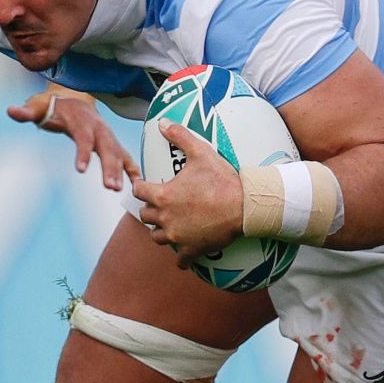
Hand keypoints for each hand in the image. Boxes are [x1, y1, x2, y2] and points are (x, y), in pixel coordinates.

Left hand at [8, 88, 139, 191]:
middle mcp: (98, 127)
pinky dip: (132, 168)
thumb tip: (11, 110)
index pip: (83, 137)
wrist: (73, 100)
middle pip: (106, 147)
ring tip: (119, 190)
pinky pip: (125, 155)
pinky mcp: (112, 143)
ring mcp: (107, 135)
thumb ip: (27, 111)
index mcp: (81, 120)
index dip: (83, 153)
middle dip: (110, 167)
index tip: (81, 170)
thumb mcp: (39, 107)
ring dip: (120, 171)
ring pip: (117, 153)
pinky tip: (137, 183)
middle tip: (110, 187)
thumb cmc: (54, 107)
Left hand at [131, 120, 242, 266]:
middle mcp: (165, 217)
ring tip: (168, 226)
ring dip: (160, 231)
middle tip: (159, 205)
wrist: (244, 206)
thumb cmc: (222, 180)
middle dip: (150, 210)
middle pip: (145, 216)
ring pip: (156, 237)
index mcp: (163, 195)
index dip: (141, 187)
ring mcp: (177, 236)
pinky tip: (184, 254)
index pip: (139, 191)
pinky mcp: (191, 250)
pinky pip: (178, 260)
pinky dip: (180, 258)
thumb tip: (163, 123)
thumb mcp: (201, 153)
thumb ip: (180, 136)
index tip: (144, 186)